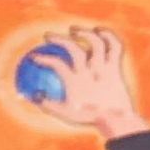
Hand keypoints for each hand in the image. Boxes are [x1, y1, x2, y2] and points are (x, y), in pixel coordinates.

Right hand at [28, 26, 145, 137]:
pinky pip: (114, 47)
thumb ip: (47, 104)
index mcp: (75, 81)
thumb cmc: (89, 117)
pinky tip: (100, 31)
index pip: (56, 64)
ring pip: (95, 43)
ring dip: (83, 33)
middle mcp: (89, 71)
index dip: (43, 59)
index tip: (34, 57)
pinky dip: (108, 36)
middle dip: (58, 39)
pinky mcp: (115, 67)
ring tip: (73, 29)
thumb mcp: (65, 114)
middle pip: (73, 48)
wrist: (117, 119)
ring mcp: (103, 68)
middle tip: (47, 36)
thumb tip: (32, 95)